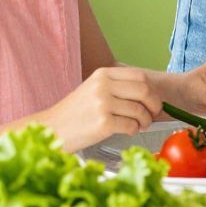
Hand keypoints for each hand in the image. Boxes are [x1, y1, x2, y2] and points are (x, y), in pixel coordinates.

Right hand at [38, 67, 161, 150]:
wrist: (51, 128)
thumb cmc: (75, 112)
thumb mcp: (94, 90)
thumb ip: (119, 87)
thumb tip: (151, 95)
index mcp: (103, 75)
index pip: (140, 77)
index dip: (152, 91)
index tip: (154, 101)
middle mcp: (103, 86)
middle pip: (144, 91)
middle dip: (154, 105)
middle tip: (152, 115)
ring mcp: (102, 104)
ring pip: (140, 111)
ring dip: (145, 121)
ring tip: (138, 125)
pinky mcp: (103, 123)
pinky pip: (131, 126)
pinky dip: (134, 130)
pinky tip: (126, 131)